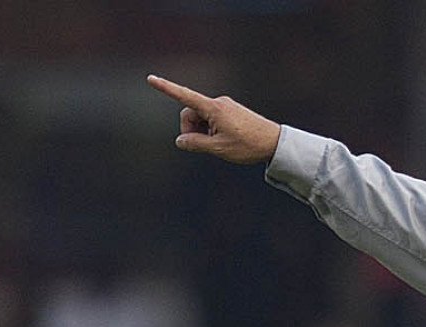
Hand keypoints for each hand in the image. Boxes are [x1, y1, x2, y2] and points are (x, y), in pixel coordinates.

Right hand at [147, 75, 280, 163]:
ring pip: (202, 118)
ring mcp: (225, 106)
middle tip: (203, 146)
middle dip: (190, 129)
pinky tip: (225, 141)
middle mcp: (218, 102)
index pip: (184, 96)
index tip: (150, 79)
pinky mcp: (231, 111)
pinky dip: (211, 130)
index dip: (166, 89)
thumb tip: (180, 141)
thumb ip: (196, 144)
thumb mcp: (219, 148)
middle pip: (191, 113)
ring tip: (218, 145)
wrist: (274, 142)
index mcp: (213, 108)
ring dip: (202, 132)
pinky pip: (213, 119)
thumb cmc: (248, 145)